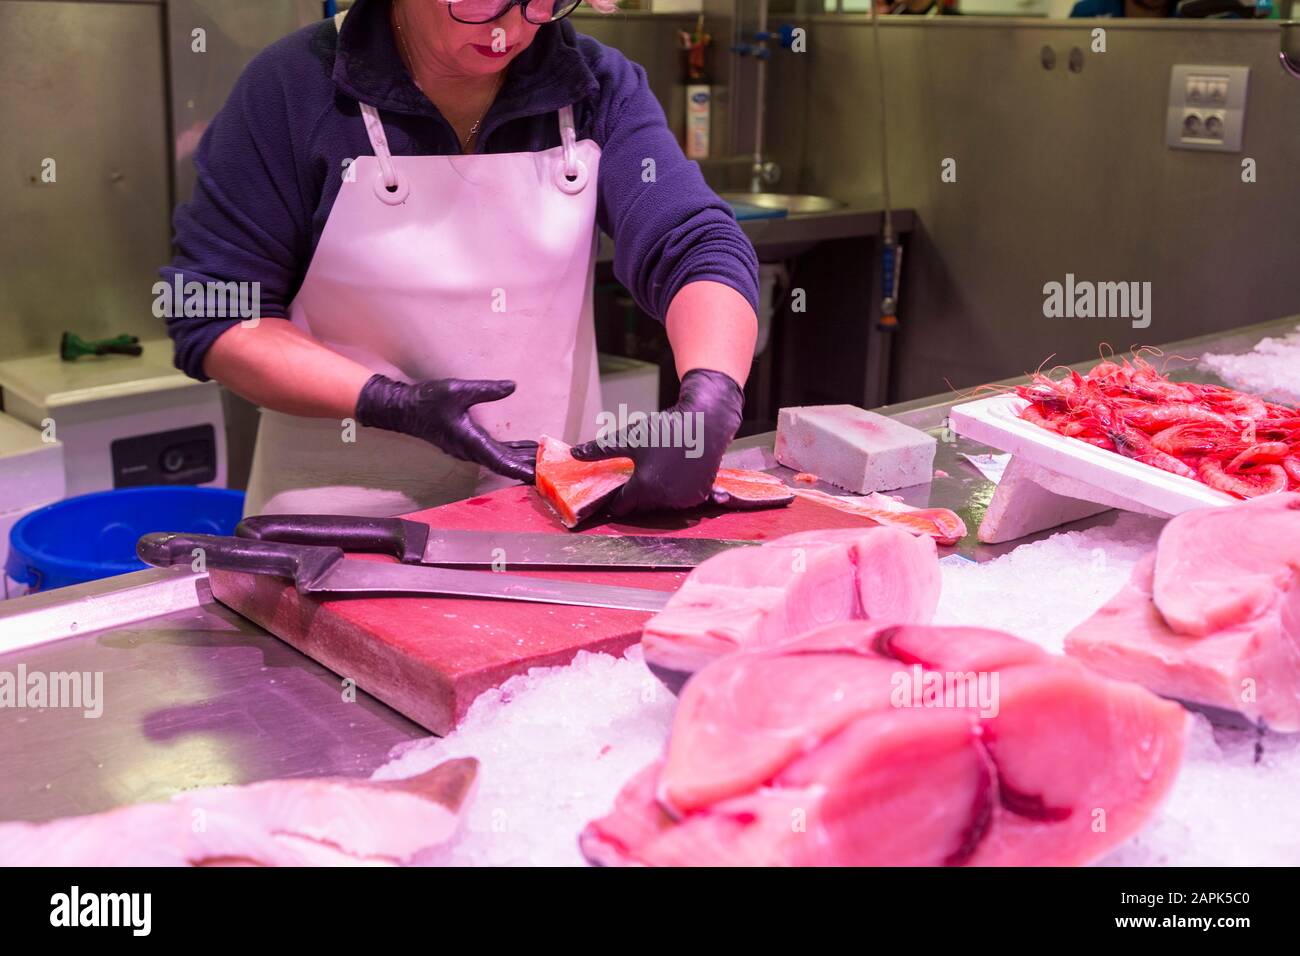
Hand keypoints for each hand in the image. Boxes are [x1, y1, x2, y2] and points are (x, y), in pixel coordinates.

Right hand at [355, 374, 537, 482]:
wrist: (403, 409)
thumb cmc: (427, 401)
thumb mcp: (457, 390)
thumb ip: (486, 390)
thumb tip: (512, 386)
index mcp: (470, 442)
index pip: (501, 461)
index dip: (520, 469)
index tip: (538, 475)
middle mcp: (470, 450)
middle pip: (504, 463)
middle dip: (527, 466)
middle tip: (552, 469)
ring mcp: (468, 448)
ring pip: (500, 458)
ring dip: (521, 459)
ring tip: (545, 460)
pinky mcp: (466, 443)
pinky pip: (494, 451)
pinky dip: (511, 451)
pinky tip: (525, 447)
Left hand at [570, 368, 744, 516]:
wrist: (705, 422)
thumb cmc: (665, 429)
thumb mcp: (629, 437)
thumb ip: (600, 450)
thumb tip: (575, 453)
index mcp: (643, 488)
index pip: (621, 506)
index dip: (615, 499)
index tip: (614, 492)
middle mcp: (664, 499)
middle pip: (641, 507)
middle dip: (635, 497)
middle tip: (636, 477)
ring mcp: (683, 500)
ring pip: (661, 506)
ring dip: (655, 497)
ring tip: (655, 474)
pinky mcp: (698, 496)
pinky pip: (680, 502)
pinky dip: (674, 494)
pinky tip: (673, 476)